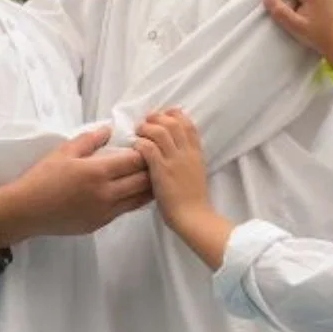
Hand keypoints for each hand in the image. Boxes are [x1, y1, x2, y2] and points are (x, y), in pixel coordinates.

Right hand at [1, 126, 151, 239]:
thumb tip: (109, 130)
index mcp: (98, 172)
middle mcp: (107, 194)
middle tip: (151, 160)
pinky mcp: (100, 224)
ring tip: (148, 176)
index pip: (135, 161)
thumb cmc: (43, 177)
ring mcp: (105, 212)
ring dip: (146, 187)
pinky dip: (133, 199)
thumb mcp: (64, 151)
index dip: (144, 152)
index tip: (145, 145)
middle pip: (143, 181)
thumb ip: (90, 140)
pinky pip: (125, 210)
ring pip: (139, 199)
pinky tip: (131, 191)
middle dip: (151, 169)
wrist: (26, 210)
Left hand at [132, 109, 209, 227]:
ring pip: (159, 131)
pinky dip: (140, 143)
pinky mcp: (162, 171)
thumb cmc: (193, 200)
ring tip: (138, 132)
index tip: (163, 115)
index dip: (174, 115)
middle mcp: (186, 153)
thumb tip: (175, 149)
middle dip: (157, 117)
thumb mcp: (196, 172)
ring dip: (146, 128)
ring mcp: (174, 161)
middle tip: (146, 121)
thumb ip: (187, 159)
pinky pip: (149, 148)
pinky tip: (135, 147)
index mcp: (196, 153)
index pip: (188, 124)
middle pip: (173, 122)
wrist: (194, 216)